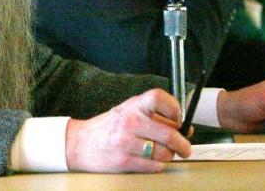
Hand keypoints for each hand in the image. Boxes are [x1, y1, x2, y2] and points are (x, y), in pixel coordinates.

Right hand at [65, 89, 190, 172]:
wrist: (80, 143)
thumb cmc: (109, 127)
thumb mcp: (128, 112)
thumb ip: (154, 117)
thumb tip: (184, 128)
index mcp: (132, 105)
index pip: (159, 98)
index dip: (175, 109)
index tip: (180, 119)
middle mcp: (129, 121)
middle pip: (169, 133)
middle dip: (182, 144)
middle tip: (184, 148)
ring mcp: (125, 142)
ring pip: (164, 153)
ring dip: (168, 156)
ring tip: (161, 153)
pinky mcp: (123, 161)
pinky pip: (154, 166)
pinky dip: (157, 166)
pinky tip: (150, 161)